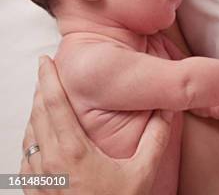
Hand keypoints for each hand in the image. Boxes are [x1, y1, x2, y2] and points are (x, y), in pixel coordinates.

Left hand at [19, 56, 173, 194]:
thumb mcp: (142, 174)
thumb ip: (156, 139)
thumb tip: (168, 110)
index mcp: (72, 151)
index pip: (54, 105)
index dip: (48, 80)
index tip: (46, 61)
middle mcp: (48, 162)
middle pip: (36, 115)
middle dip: (40, 89)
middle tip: (46, 71)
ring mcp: (37, 179)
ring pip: (28, 135)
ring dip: (35, 112)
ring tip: (44, 98)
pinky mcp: (34, 191)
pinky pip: (26, 156)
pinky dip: (31, 137)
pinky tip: (40, 136)